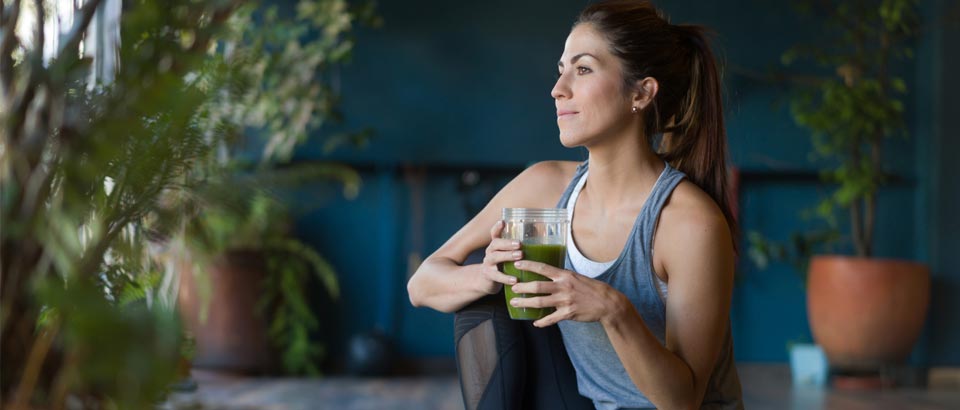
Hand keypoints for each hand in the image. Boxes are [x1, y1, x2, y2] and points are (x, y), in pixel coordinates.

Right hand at [477, 220, 522, 293]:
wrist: (486, 281)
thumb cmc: (502, 265)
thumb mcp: (507, 255)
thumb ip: (518, 247)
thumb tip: (538, 234)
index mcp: (496, 245)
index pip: (494, 233)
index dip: (497, 227)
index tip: (503, 222)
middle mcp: (490, 252)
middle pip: (495, 244)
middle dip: (507, 243)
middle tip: (519, 244)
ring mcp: (488, 263)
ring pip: (495, 257)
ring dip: (507, 256)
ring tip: (520, 256)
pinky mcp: (488, 276)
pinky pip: (496, 276)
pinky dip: (506, 278)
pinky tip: (515, 280)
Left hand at [509, 260, 625, 327]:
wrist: (607, 303)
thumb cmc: (591, 288)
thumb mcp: (577, 277)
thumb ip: (562, 277)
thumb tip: (549, 274)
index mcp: (565, 275)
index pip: (543, 268)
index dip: (528, 265)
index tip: (517, 263)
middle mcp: (563, 287)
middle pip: (537, 286)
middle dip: (522, 287)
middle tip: (512, 287)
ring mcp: (565, 301)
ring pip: (540, 302)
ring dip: (526, 303)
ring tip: (515, 303)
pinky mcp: (568, 314)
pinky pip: (551, 319)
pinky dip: (542, 322)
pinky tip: (535, 323)